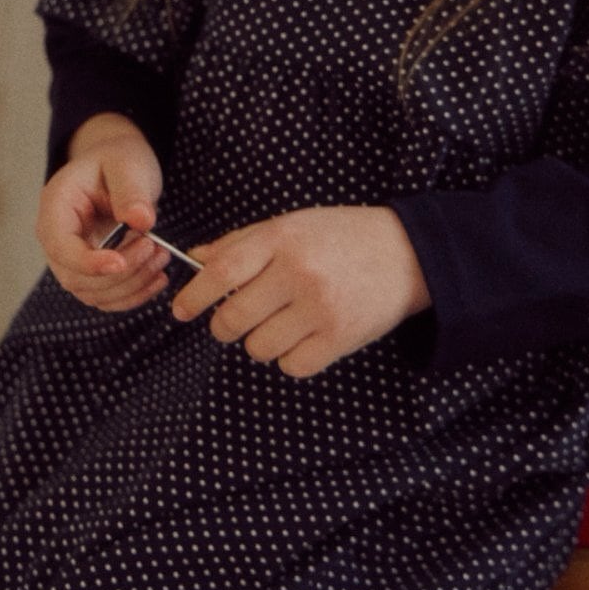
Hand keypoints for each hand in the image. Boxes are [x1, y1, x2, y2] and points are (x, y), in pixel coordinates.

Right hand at [34, 113, 169, 311]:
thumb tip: (142, 221)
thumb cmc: (117, 160)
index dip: (88, 262)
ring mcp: (72, 260)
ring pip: (93, 294)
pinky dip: (134, 294)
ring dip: (131, 285)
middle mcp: (57, 239)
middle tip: (155, 248)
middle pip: (77, 278)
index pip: (61, 247)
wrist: (118, 167)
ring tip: (161, 257)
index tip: (121, 261)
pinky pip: (108, 298)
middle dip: (121, 273)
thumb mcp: (126, 163)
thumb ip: (131, 191)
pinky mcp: (91, 273)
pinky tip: (158, 277)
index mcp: (55, 207)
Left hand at [170, 204, 431, 376]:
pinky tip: (302, 337)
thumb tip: (197, 259)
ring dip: (258, 342)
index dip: (195, 295)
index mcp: (282, 238)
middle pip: (234, 317)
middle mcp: (299, 272)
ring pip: (260, 347)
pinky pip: (292, 365)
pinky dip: (289, 358)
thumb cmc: (341, 235)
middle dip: (222, 326)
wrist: (407, 252)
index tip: (181, 310)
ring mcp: (321, 307)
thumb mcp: (291, 224)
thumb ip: (242, 242)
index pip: (222, 271)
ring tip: (278, 323)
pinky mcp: (341, 337)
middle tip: (228, 323)